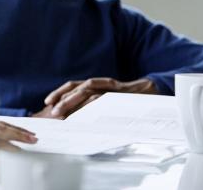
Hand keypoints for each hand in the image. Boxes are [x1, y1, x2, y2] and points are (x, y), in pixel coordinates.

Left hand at [34, 77, 157, 118]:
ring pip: (88, 91)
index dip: (60, 93)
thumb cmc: (130, 100)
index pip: (74, 86)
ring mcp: (110, 87)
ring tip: (62, 111)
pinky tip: (84, 109)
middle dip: (62, 98)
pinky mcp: (121, 92)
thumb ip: (95, 107)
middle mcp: (101, 84)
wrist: (155, 91)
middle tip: (51, 111)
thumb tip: (77, 119)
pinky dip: (92, 102)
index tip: (48, 102)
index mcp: (97, 86)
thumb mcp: (110, 102)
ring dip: (72, 101)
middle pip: (77, 87)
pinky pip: (104, 96)